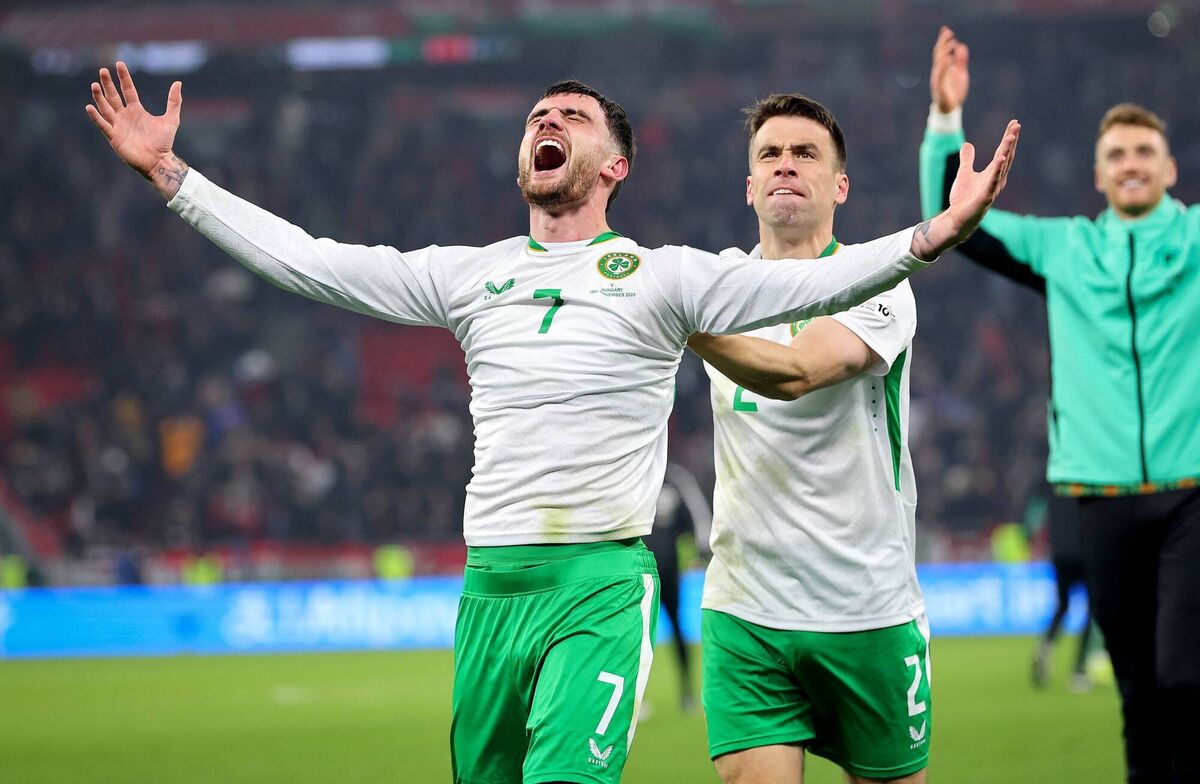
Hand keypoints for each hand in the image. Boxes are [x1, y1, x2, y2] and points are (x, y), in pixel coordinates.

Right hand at [85, 62, 187, 198]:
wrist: (158, 161)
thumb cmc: (164, 142)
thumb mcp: (171, 119)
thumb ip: (174, 102)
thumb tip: (178, 83)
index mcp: (136, 110)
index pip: (128, 90)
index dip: (123, 78)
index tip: (119, 64)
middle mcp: (125, 116)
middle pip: (113, 96)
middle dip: (108, 84)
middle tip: (103, 70)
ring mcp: (118, 125)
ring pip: (105, 108)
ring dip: (99, 97)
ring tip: (94, 84)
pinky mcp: (114, 137)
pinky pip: (103, 125)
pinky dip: (96, 116)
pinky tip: (90, 107)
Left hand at [911, 120, 1019, 259]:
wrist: (957, 218)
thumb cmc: (963, 199)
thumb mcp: (964, 174)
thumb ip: (967, 159)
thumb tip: (967, 144)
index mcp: (993, 173)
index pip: (1002, 151)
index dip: (1008, 138)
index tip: (1014, 123)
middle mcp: (997, 179)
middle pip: (1006, 156)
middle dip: (1011, 140)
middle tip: (1016, 125)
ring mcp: (992, 188)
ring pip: (1002, 166)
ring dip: (1007, 151)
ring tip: (1011, 137)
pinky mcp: (985, 197)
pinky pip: (992, 182)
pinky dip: (997, 171)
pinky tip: (1001, 159)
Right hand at [930, 26, 968, 113]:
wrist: (951, 108)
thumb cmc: (955, 92)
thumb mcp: (961, 73)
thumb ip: (961, 60)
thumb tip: (961, 46)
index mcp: (943, 68)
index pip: (941, 51)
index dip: (943, 41)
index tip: (946, 29)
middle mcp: (938, 72)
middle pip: (939, 54)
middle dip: (943, 43)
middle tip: (949, 32)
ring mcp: (938, 78)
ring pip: (939, 62)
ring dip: (945, 52)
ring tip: (952, 42)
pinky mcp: (939, 86)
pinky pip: (941, 74)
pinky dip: (944, 66)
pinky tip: (948, 58)